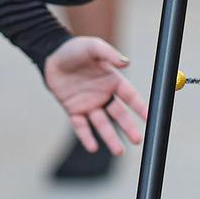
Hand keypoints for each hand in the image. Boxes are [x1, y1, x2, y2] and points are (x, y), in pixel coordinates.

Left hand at [43, 36, 145, 157]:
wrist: (49, 55)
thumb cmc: (74, 49)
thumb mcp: (93, 47)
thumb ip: (109, 54)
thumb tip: (126, 62)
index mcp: (113, 80)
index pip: (130, 97)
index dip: (140, 107)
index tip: (150, 118)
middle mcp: (103, 95)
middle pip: (119, 115)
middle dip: (129, 128)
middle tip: (137, 140)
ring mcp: (89, 104)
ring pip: (102, 124)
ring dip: (110, 138)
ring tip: (119, 151)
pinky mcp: (73, 110)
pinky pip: (81, 127)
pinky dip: (86, 137)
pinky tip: (93, 147)